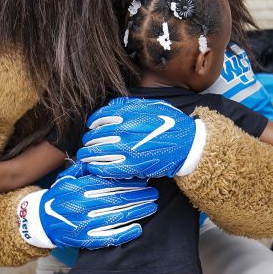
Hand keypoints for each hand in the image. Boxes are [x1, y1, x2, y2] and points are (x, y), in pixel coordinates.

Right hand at [17, 163, 157, 248]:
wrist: (41, 221)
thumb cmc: (59, 197)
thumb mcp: (67, 177)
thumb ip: (84, 168)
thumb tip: (102, 156)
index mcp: (78, 188)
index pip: (108, 182)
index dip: (127, 181)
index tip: (142, 178)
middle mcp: (81, 205)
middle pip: (116, 199)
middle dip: (138, 195)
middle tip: (153, 192)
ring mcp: (83, 223)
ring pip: (115, 217)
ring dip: (136, 211)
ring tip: (151, 206)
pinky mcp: (85, 239)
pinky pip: (108, 237)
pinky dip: (124, 233)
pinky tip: (137, 228)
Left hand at [75, 97, 207, 178]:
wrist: (188, 144)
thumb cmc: (170, 124)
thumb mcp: (151, 106)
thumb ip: (129, 105)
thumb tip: (110, 106)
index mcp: (129, 114)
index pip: (99, 118)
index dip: (92, 123)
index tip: (91, 127)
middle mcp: (125, 130)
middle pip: (95, 135)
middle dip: (88, 140)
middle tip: (86, 144)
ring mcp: (128, 148)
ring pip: (96, 152)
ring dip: (87, 155)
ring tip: (84, 157)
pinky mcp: (132, 166)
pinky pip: (106, 168)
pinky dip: (96, 168)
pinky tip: (93, 168)